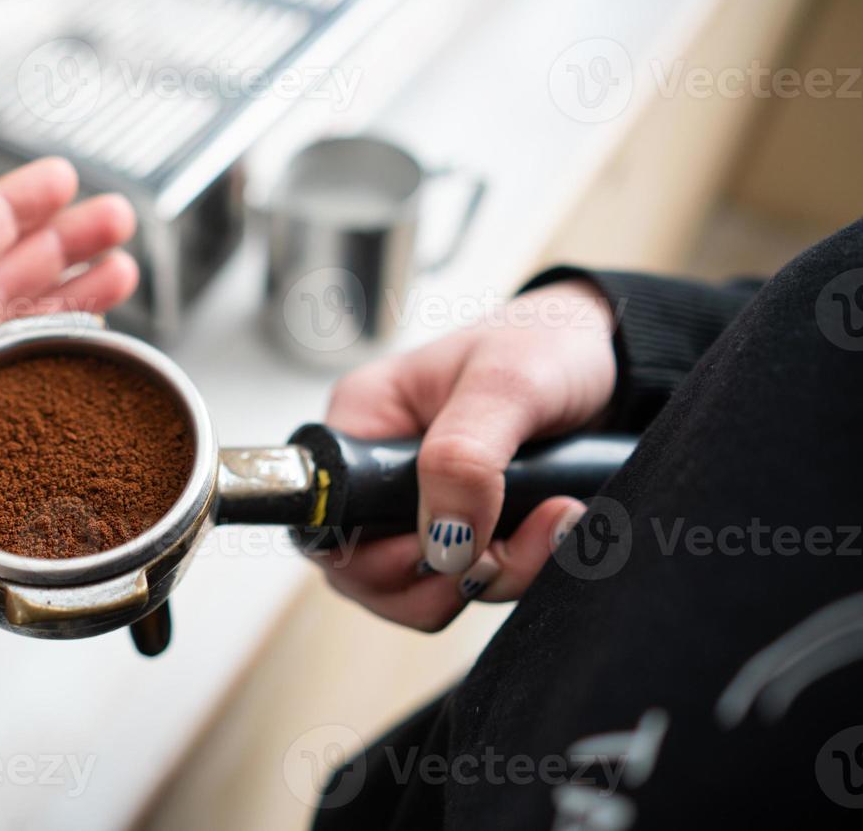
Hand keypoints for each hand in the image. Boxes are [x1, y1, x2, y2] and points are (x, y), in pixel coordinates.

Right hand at [315, 280, 616, 631]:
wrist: (609, 359)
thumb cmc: (546, 343)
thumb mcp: (508, 382)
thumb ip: (466, 457)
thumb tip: (444, 541)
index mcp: (362, 423)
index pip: (325, 519)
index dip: (377, 556)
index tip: (453, 539)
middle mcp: (377, 472)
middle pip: (367, 574)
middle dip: (449, 574)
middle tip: (519, 538)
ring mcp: (417, 509)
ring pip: (421, 590)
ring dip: (496, 575)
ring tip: (554, 519)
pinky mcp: (463, 532)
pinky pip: (468, 584)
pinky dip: (517, 572)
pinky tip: (555, 526)